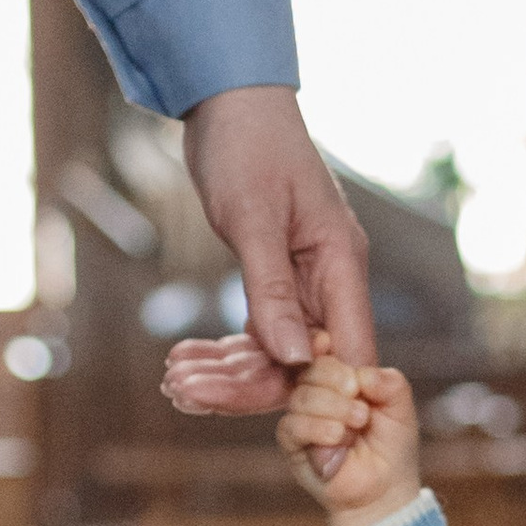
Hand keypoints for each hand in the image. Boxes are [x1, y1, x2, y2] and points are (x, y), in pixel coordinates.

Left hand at [168, 89, 373, 408]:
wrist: (227, 100)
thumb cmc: (247, 146)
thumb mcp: (253, 219)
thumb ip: (273, 291)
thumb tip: (292, 359)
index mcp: (342, 264)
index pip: (348, 353)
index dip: (322, 396)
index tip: (277, 425)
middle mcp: (330, 279)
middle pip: (306, 361)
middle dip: (251, 386)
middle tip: (188, 395)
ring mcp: (304, 281)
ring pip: (278, 352)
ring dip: (230, 372)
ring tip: (176, 382)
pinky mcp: (276, 277)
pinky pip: (260, 331)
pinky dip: (226, 350)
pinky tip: (185, 360)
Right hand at [278, 346, 420, 525]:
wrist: (384, 489)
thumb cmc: (392, 447)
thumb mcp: (401, 408)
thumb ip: (390, 383)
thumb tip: (362, 374)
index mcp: (340, 377)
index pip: (321, 348)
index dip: (321, 344)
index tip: (329, 344)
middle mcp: (316, 392)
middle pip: (311, 368)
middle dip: (338, 381)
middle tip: (362, 405)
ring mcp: (301, 416)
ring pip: (302, 396)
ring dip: (334, 408)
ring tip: (357, 424)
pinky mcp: (292, 443)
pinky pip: (293, 426)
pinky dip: (319, 428)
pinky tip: (339, 437)